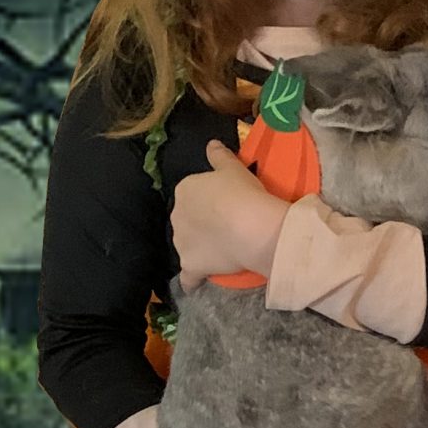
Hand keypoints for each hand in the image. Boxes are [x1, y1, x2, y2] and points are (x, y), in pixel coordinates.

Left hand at [172, 140, 288, 291]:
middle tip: (228, 226)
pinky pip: (188, 277)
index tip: (227, 204)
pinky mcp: (191, 265)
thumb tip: (211, 143)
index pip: (193, 194)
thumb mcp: (233, 168)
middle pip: (188, 219)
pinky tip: (197, 284)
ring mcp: (182, 243)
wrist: (250, 226)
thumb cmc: (243, 193)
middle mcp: (176, 215)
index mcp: (185, 190)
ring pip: (187, 245)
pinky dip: (191, 281)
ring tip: (223, 251)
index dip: (210, 200)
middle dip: (202, 223)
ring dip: (199, 248)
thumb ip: (219, 156)